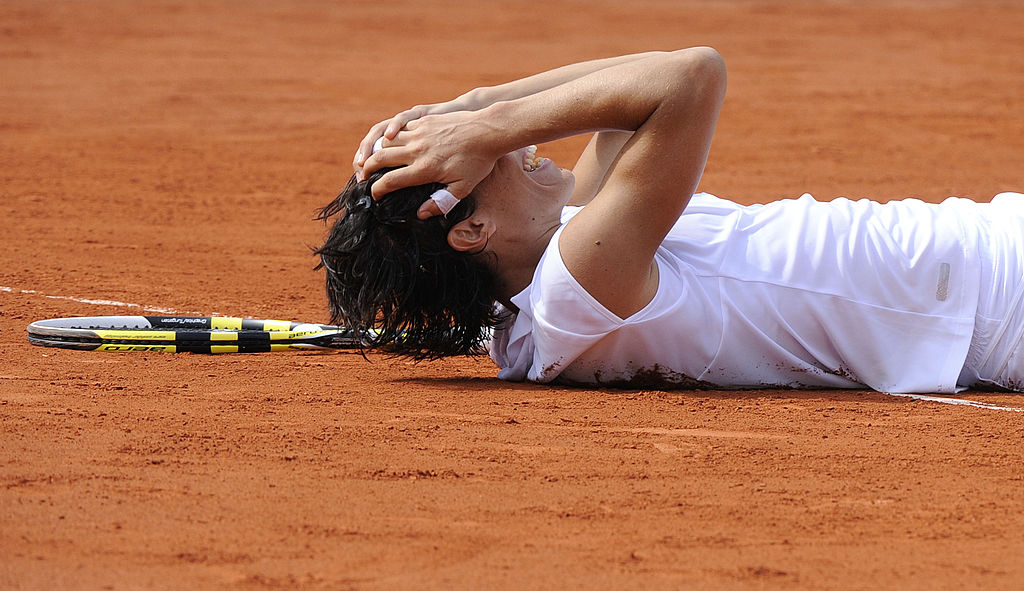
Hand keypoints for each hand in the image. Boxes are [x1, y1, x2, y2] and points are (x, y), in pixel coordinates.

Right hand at [359, 109, 504, 216]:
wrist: (487, 131)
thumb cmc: (478, 162)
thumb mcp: (462, 188)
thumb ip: (440, 202)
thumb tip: (419, 214)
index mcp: (424, 169)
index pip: (390, 182)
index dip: (377, 191)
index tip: (375, 197)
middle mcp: (417, 150)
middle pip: (380, 159)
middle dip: (367, 169)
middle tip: (364, 178)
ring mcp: (419, 134)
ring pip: (386, 142)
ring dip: (375, 152)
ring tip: (372, 161)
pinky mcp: (423, 122)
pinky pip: (399, 129)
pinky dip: (390, 138)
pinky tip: (390, 144)